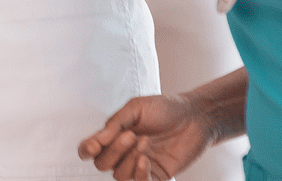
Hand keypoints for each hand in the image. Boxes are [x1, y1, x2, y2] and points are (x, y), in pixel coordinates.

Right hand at [78, 94, 210, 179]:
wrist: (194, 117)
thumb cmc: (166, 108)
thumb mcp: (136, 107)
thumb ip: (116, 122)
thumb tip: (98, 139)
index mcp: (115, 134)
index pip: (91, 148)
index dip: (87, 149)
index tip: (95, 145)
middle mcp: (123, 152)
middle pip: (103, 164)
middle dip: (114, 151)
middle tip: (130, 135)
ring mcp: (138, 165)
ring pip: (119, 175)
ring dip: (129, 159)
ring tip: (144, 141)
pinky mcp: (154, 176)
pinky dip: (139, 173)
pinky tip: (146, 159)